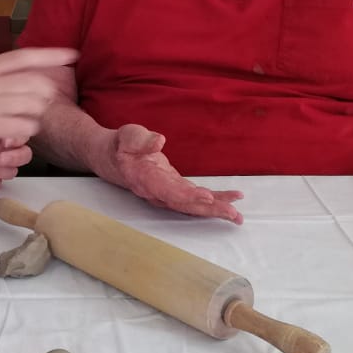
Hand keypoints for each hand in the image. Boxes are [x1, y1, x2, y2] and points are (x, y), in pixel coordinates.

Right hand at [0, 48, 76, 159]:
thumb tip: (24, 73)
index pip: (24, 56)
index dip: (52, 55)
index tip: (73, 54)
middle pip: (35, 83)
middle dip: (44, 96)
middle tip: (36, 106)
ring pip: (33, 105)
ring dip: (35, 115)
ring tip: (22, 121)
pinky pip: (24, 126)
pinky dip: (27, 130)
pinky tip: (16, 133)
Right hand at [95, 123, 243, 223]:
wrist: (114, 159)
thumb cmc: (123, 145)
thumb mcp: (128, 136)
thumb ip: (141, 139)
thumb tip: (158, 141)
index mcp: (145, 179)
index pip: (167, 190)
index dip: (187, 196)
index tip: (207, 197)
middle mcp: (157, 192)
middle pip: (185, 205)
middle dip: (209, 210)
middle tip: (232, 213)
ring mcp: (167, 194)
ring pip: (192, 206)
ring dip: (215, 210)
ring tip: (237, 216)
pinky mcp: (175, 190)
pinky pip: (195, 199)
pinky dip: (214, 200)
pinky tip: (231, 199)